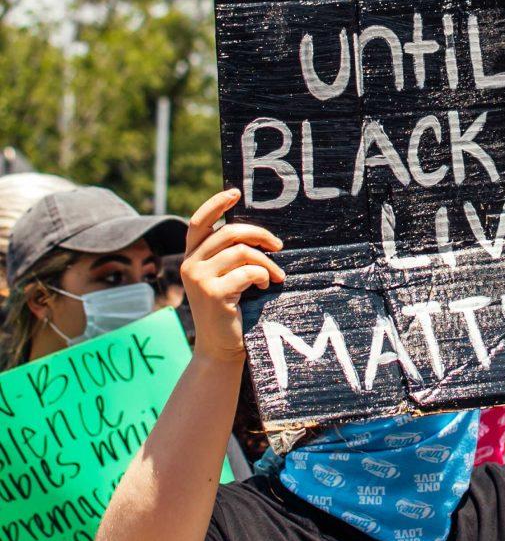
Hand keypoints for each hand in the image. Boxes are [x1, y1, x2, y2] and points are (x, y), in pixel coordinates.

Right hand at [180, 189, 284, 362]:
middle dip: (259, 235)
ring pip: (242, 252)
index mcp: (191, 257)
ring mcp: (199, 279)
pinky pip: (247, 272)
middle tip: (278, 246)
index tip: (236, 192)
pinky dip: (263, 276)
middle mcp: (190, 264)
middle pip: (229, 232)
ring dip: (266, 262)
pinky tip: (265, 287)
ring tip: (275, 275)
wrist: (221, 348)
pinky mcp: (213, 293)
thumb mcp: (224, 277)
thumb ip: (228, 254)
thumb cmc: (230, 310)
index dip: (216, 203)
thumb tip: (256, 232)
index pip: (199, 222)